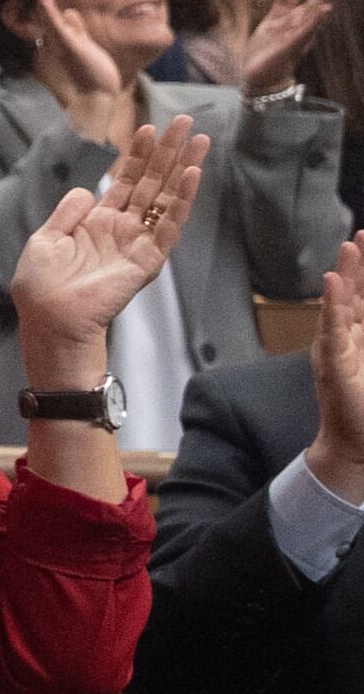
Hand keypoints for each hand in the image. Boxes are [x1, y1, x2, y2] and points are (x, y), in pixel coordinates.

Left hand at [12, 115, 206, 367]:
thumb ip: (68, 212)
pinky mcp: (147, 259)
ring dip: (183, 169)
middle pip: (152, 182)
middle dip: (167, 152)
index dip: (136, 154)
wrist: (47, 318)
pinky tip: (191, 176)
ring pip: (167, 198)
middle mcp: (122, 228)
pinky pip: (168, 226)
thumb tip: (87, 190)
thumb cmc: (41, 285)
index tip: (147, 127)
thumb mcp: (46, 238)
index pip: (124, 180)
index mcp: (97, 221)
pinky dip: (182, 201)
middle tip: (184, 122)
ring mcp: (138, 242)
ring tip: (198, 140)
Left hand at [241, 0, 336, 95]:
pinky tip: (324, 10)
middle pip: (317, 7)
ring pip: (314, 18)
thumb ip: (284, 3)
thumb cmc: (267, 50)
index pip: (314, 1)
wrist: (256, 76)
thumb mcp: (273, 21)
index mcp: (297, 21)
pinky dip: (314, 22)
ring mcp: (298, 38)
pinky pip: (304, 33)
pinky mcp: (290, 48)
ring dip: (324, 2)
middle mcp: (302, 29)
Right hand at [306, 235, 363, 505]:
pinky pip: (332, 329)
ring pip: (343, 305)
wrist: (357, 446)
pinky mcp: (333, 364)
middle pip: (358, 293)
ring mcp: (339, 348)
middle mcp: (351, 337)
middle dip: (362, 264)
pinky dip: (332, 305)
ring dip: (347, 275)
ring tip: (350, 247)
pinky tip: (332, 283)